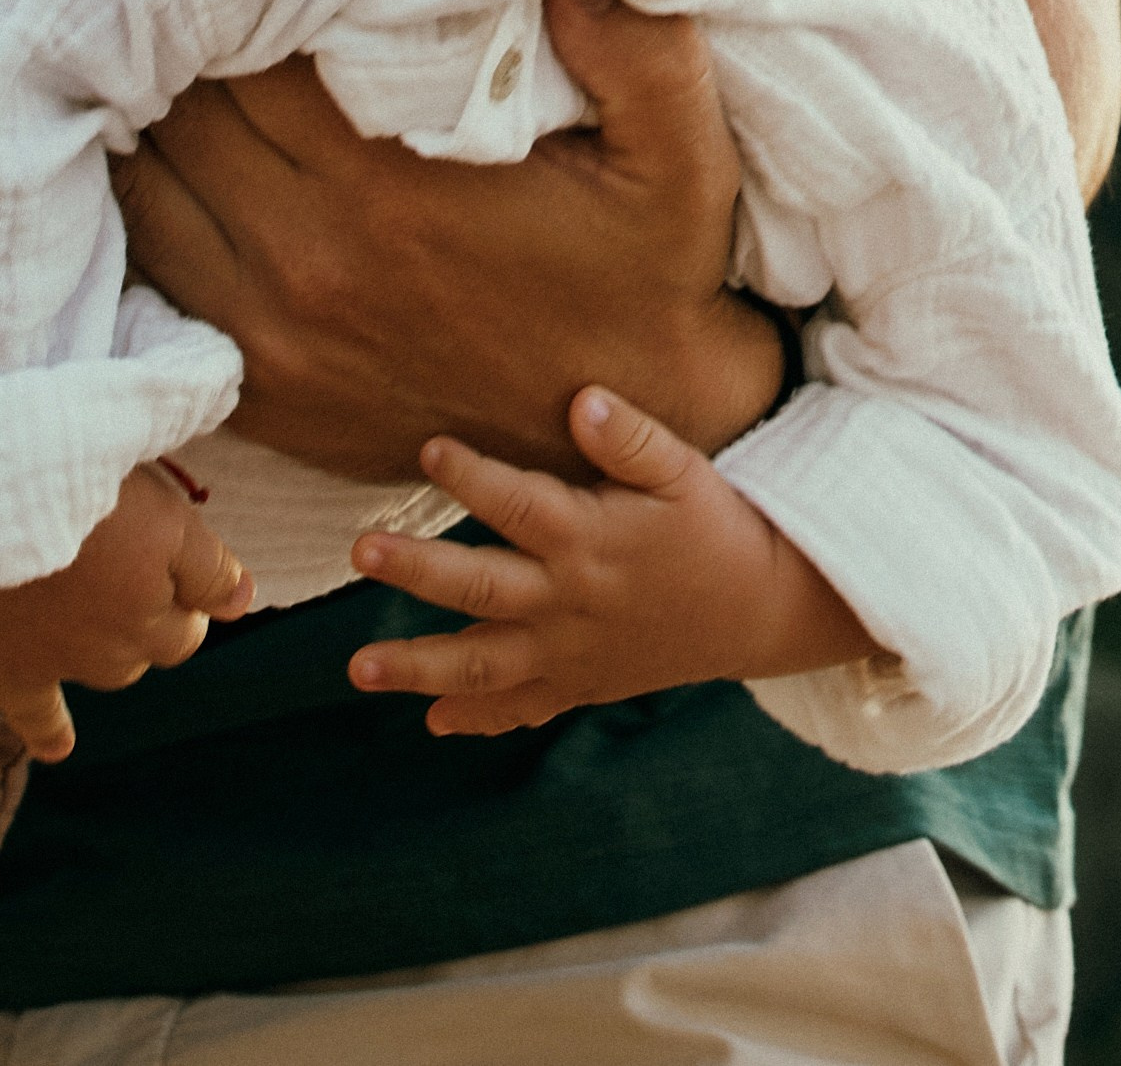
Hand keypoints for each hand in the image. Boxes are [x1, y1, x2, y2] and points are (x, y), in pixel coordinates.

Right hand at [0, 465, 248, 762]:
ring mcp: (12, 657)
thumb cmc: (98, 491)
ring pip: (39, 703)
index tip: (181, 593)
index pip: (178, 639)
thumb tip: (242, 606)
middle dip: (124, 647)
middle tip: (118, 612)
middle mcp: (81, 656)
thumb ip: (209, 569)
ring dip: (49, 719)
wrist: (5, 489)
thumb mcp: (172, 516)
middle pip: (116, 668)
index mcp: (139, 623)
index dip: (183, 614)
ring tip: (57, 744)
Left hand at [112, 0, 782, 482]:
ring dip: (151, 124)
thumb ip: (639, 46)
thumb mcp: (680, 154)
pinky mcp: (262, 388)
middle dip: (184, 45)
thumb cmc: (646, 269)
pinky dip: (148, 216)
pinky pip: (155, 284)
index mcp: (389, 189)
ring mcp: (273, 336)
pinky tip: (165, 162)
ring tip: (168, 60)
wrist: (630, 424)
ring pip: (149, 195)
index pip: (252, 56)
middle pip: (182, 117)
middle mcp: (309, 264)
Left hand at [345, 386, 877, 735]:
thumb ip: (630, 437)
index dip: (473, 475)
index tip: (428, 448)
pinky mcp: (581, 683)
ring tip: (358, 669)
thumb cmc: (716, 526)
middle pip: (481, 587)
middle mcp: (569, 600)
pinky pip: (523, 708)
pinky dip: (479, 719)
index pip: (520, 503)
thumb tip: (582, 398)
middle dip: (416, 573)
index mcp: (590, 538)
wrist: (762, 609)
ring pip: (483, 664)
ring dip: (419, 666)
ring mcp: (570, 651)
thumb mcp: (684, 472)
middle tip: (362, 551)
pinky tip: (434, 722)